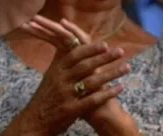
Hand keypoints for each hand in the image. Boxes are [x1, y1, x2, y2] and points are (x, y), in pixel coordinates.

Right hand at [22, 15, 134, 134]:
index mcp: (56, 70)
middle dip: (104, 58)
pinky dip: (108, 93)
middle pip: (85, 66)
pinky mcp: (72, 109)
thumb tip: (70, 44)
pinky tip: (120, 87)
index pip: (74, 55)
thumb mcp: (50, 76)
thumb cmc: (47, 95)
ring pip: (92, 82)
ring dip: (111, 73)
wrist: (36, 119)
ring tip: (126, 67)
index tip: (105, 44)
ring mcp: (66, 95)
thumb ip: (61, 62)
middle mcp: (61, 80)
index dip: (89, 49)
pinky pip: (93, 100)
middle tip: (120, 51)